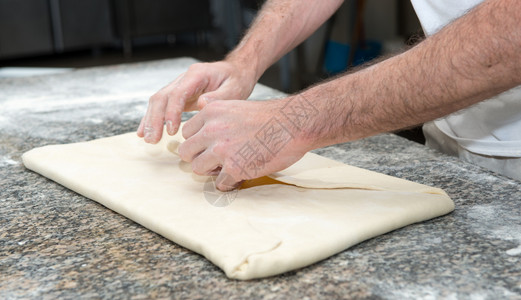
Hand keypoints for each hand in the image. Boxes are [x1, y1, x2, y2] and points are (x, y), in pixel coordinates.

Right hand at [137, 60, 256, 143]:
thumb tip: (201, 104)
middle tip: (153, 139)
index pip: (178, 93)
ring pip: (158, 101)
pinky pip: (162, 106)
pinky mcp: (179, 95)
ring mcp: (179, 85)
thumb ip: (219, 97)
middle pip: (162, 97)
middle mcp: (184, 78)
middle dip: (155, 119)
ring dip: (150, 120)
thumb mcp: (235, 88)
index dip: (172, 112)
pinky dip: (152, 118)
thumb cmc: (237, 80)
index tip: (171, 130)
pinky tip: (145, 132)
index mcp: (197, 74)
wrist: (236, 71)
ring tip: (148, 139)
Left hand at [178, 99, 308, 190]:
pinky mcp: (234, 168)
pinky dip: (230, 183)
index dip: (198, 142)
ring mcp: (221, 150)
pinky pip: (220, 184)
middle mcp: (211, 130)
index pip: (187, 132)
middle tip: (215, 160)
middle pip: (186, 152)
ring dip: (211, 172)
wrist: (293, 124)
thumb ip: (218, 119)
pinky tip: (242, 174)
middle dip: (199, 157)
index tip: (210, 146)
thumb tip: (205, 138)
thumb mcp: (236, 107)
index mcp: (211, 112)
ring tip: (228, 167)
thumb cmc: (270, 117)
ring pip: (197, 169)